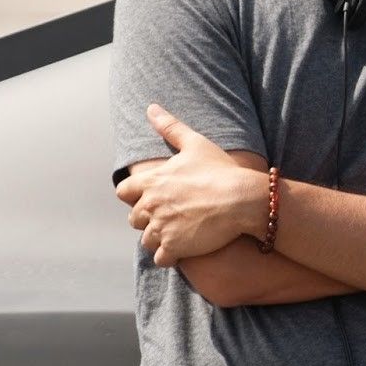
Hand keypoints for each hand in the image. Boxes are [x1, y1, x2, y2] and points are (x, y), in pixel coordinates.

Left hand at [116, 104, 264, 267]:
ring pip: (147, 240)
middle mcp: (150, 206)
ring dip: (160, 238)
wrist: (242, 199)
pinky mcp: (174, 247)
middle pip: (135, 219)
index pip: (123, 192)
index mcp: (151, 181)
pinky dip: (170, 256)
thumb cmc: (220, 170)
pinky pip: (161, 258)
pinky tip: (186, 248)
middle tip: (173, 215)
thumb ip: (170, 127)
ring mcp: (161, 228)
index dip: (136, 196)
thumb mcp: (195, 143)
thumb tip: (151, 108)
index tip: (154, 197)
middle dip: (150, 219)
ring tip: (182, 232)